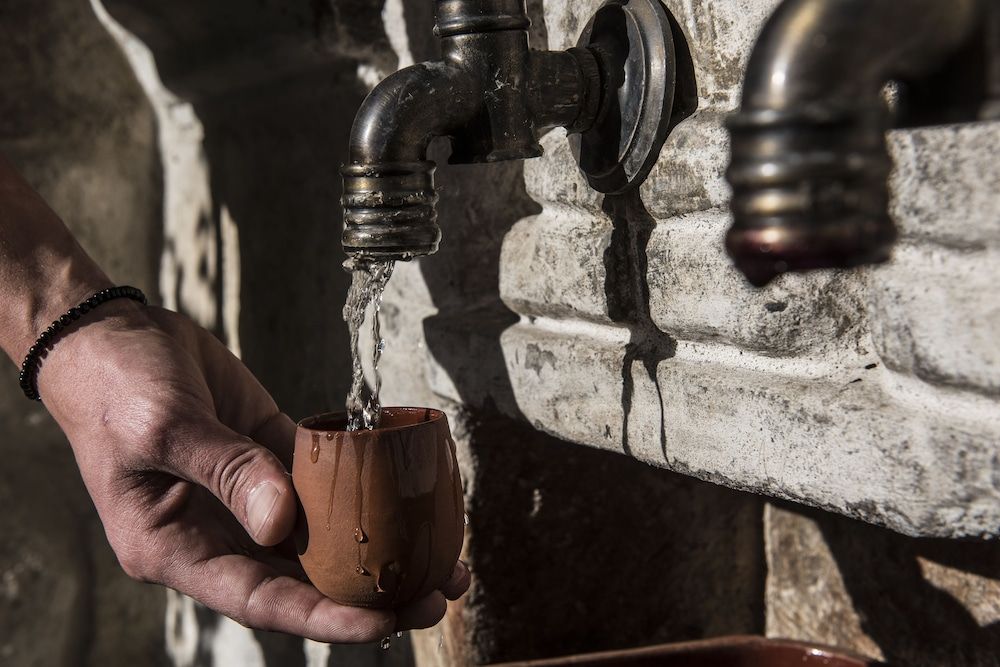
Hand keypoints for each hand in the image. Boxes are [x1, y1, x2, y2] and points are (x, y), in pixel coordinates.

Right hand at [34, 302, 470, 641]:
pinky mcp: (272, 456)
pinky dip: (367, 491)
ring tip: (442, 558)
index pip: (260, 599)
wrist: (113, 335)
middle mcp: (221, 534)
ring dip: (379, 546)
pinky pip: (326, 482)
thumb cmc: (116, 387)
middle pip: (303, 578)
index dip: (323, 616)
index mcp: (177, 549)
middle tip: (434, 596)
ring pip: (323, 535)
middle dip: (370, 592)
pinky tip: (409, 498)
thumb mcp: (162, 428)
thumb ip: (227, 471)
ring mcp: (250, 496)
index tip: (382, 621)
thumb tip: (284, 522)